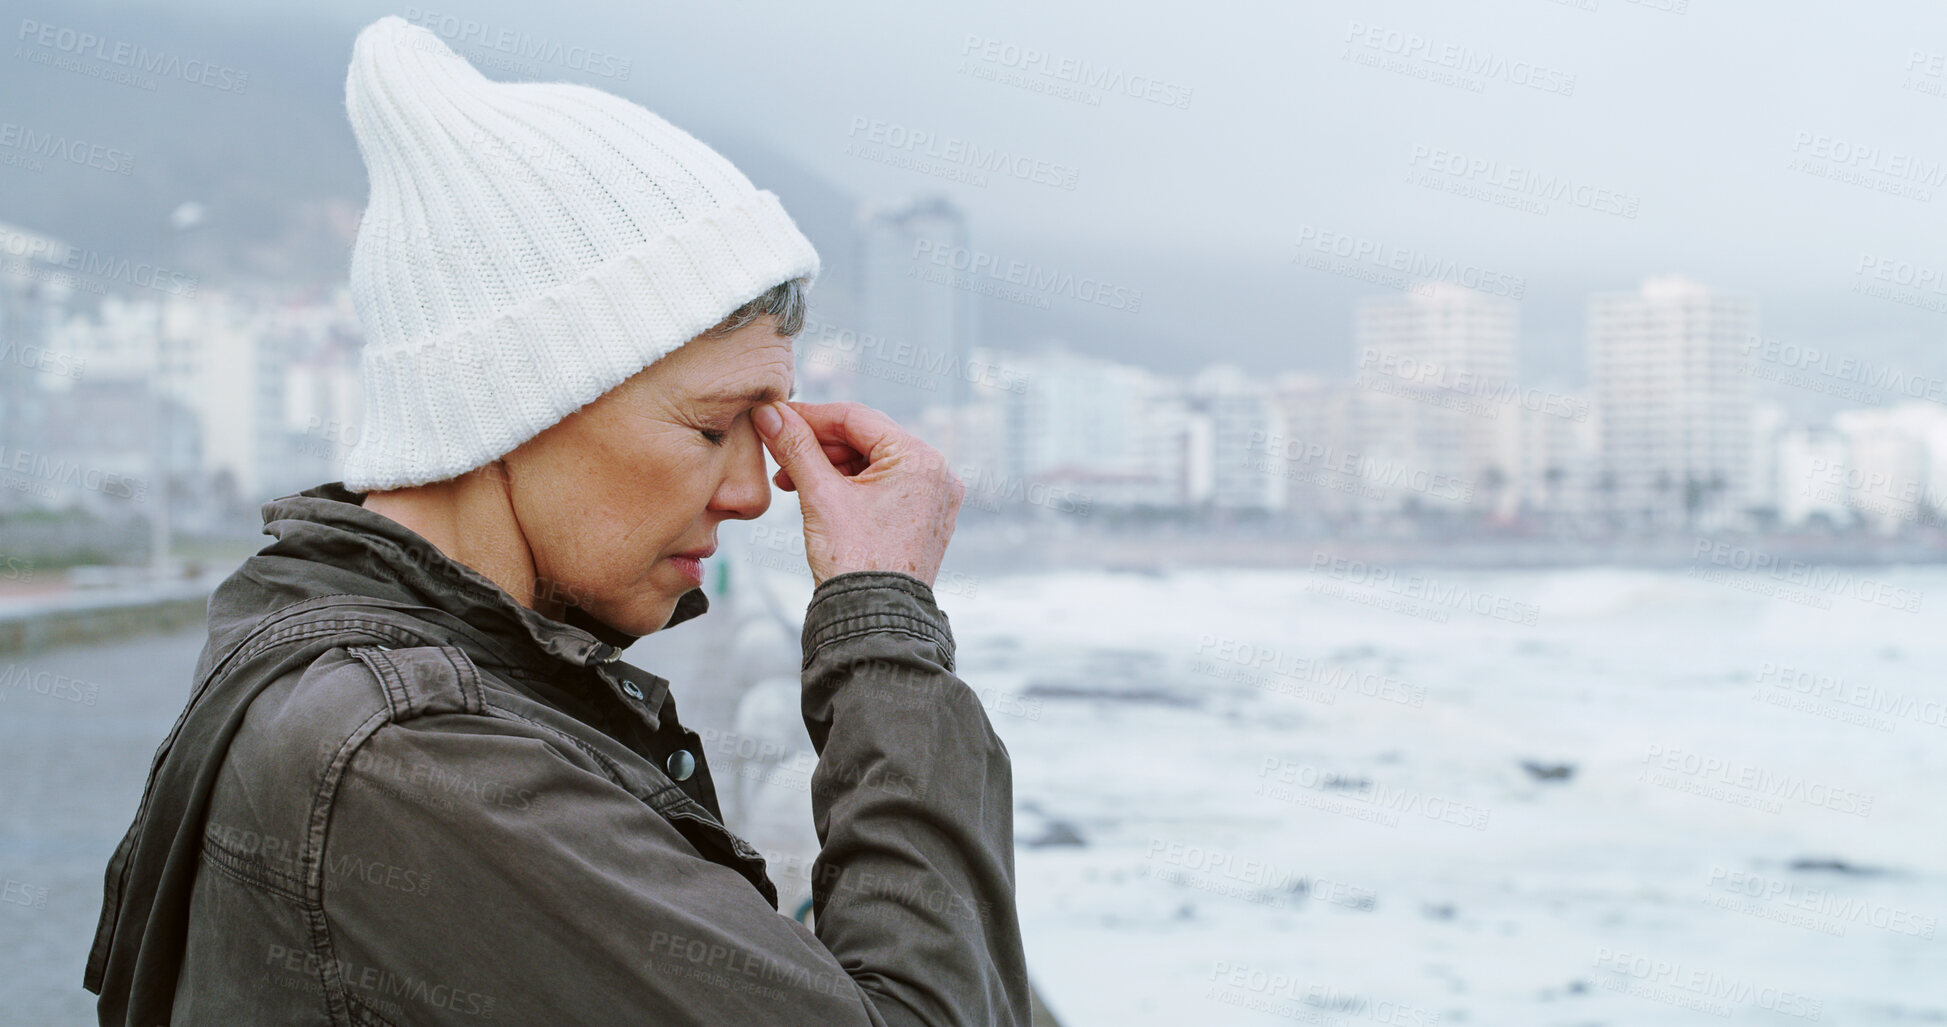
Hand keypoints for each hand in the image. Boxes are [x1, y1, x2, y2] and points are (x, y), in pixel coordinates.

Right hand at [751, 400, 963, 587]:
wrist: (873, 621)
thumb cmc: (855, 562)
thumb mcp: (820, 496)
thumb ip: (795, 447)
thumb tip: (769, 413)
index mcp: (920, 459)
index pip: (856, 417)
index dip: (810, 415)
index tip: (775, 416)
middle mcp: (937, 473)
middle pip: (866, 438)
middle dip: (818, 445)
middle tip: (779, 454)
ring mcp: (934, 497)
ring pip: (872, 462)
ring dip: (830, 467)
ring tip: (791, 481)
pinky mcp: (925, 518)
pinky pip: (884, 486)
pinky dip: (850, 486)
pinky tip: (818, 494)